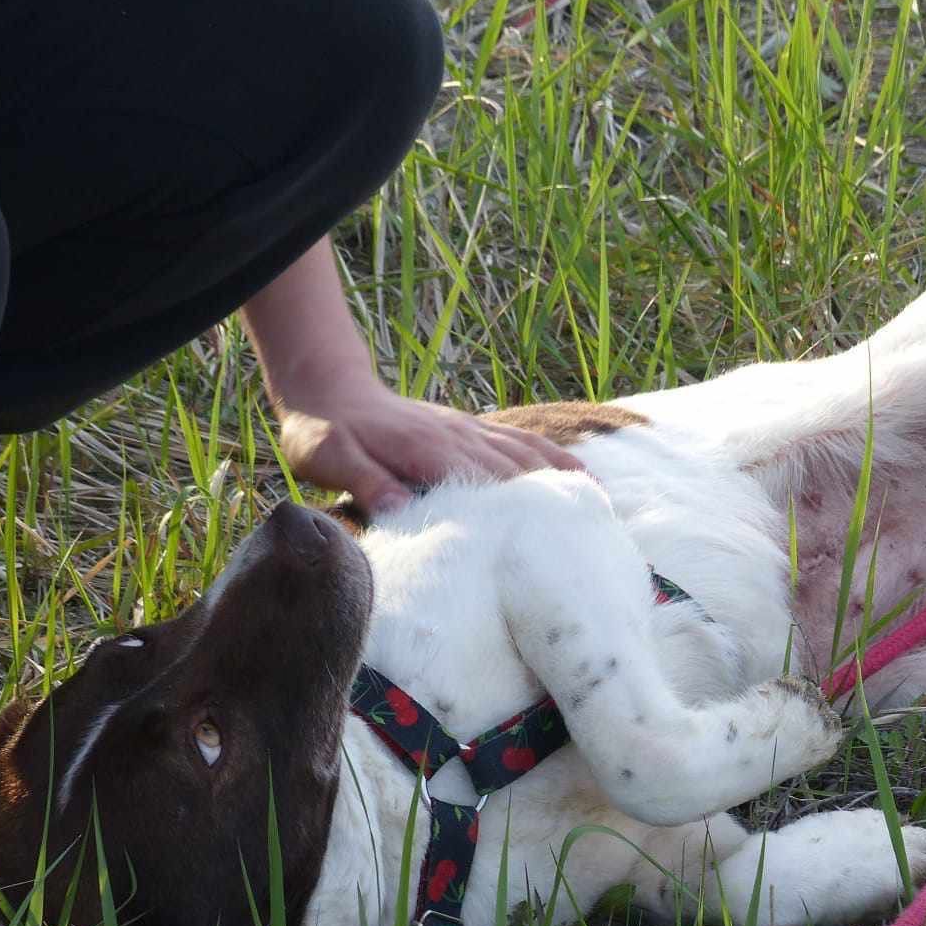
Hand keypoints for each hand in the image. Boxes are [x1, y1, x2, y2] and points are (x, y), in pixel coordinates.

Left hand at [277, 376, 581, 515]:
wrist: (326, 387)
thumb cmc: (323, 431)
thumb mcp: (330, 459)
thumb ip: (368, 483)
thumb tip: (405, 512)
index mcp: (427, 448)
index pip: (483, 481)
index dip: (517, 509)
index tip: (552, 538)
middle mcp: (457, 436)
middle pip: (518, 469)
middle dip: (556, 499)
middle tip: (593, 534)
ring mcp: (468, 429)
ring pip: (528, 452)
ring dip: (564, 477)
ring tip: (602, 507)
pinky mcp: (469, 429)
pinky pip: (521, 441)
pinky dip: (554, 457)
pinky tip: (580, 473)